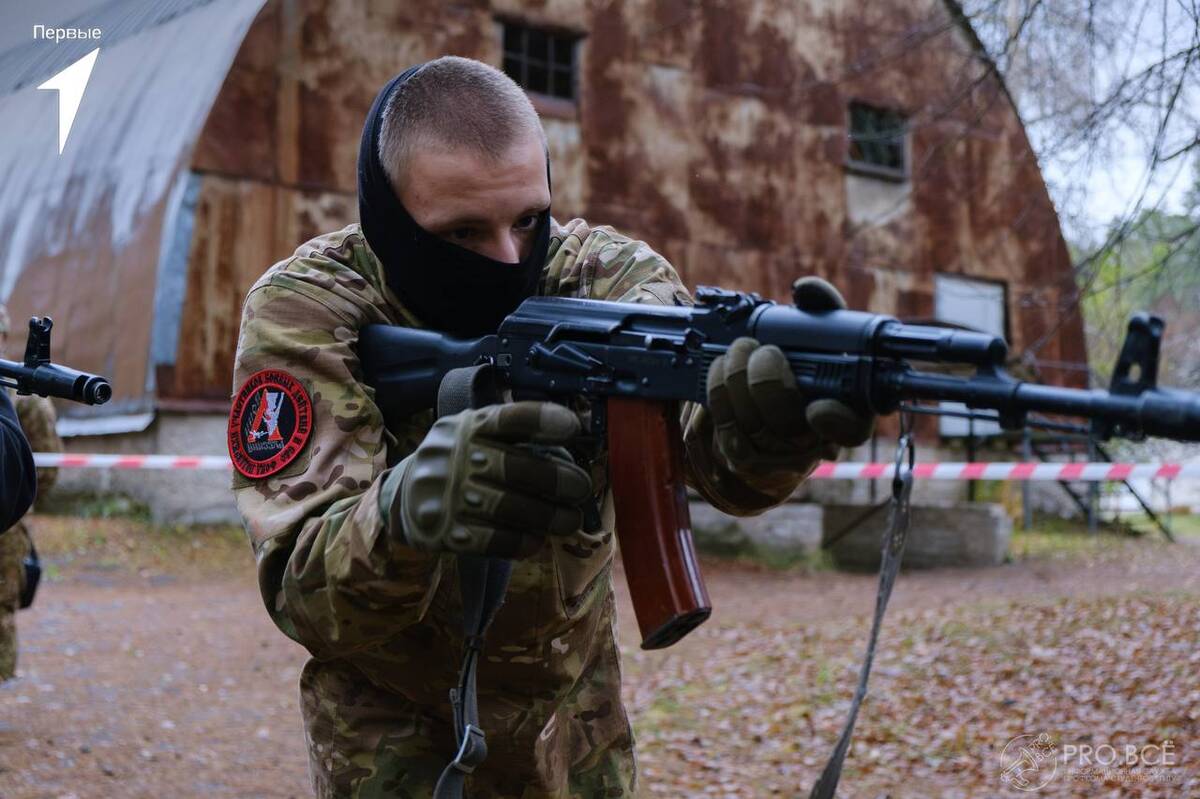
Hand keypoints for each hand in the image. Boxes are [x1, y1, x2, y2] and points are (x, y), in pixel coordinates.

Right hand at [386, 401, 592, 557]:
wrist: (404, 496)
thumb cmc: (460, 461)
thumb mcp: (476, 435)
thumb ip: (515, 439)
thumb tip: (570, 456)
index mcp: (470, 426)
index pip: (508, 419)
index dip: (542, 421)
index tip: (573, 429)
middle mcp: (455, 456)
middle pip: (514, 467)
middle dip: (556, 480)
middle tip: (582, 489)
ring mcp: (446, 494)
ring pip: (508, 506)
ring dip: (548, 516)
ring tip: (571, 521)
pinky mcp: (443, 530)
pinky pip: (491, 540)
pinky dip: (520, 541)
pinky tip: (537, 540)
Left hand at [706, 277, 874, 476]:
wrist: (762, 398)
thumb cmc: (798, 363)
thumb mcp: (817, 335)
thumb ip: (821, 311)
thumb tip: (805, 290)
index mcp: (845, 413)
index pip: (852, 431)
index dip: (838, 424)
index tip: (817, 408)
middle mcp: (813, 442)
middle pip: (789, 425)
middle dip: (768, 383)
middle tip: (763, 352)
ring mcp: (775, 456)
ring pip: (752, 426)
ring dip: (738, 380)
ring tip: (737, 350)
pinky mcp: (742, 458)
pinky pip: (726, 430)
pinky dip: (718, 394)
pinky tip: (719, 370)